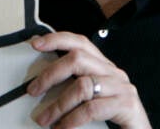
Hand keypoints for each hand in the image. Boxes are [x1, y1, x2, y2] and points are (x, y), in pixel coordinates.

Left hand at [28, 32, 150, 128]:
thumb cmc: (113, 118)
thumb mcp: (92, 97)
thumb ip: (74, 87)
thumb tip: (41, 84)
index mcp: (103, 66)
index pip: (80, 42)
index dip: (57, 40)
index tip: (36, 44)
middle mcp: (113, 72)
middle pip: (77, 59)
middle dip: (51, 74)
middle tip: (33, 90)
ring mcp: (121, 87)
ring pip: (82, 85)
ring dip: (58, 104)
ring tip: (45, 119)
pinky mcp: (126, 105)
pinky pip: (92, 108)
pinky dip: (72, 119)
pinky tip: (62, 127)